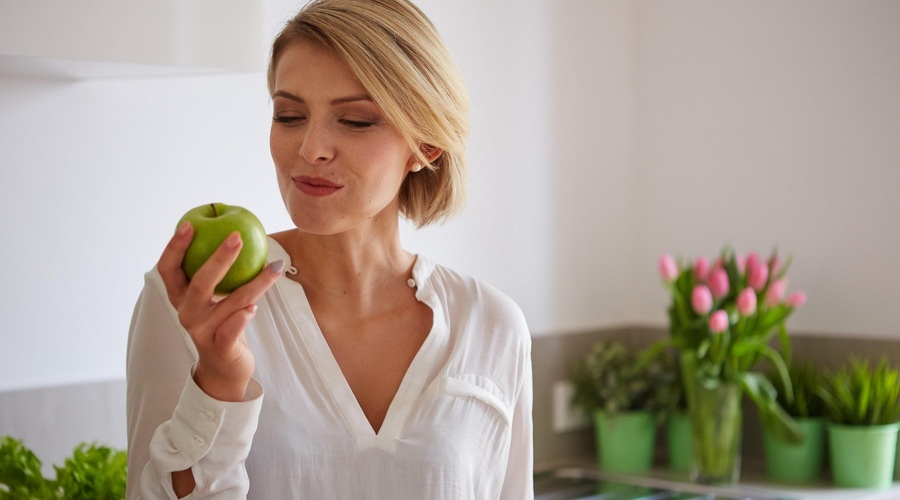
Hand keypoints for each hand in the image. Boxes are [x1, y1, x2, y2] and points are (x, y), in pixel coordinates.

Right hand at [157, 221, 281, 401]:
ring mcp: (202, 332)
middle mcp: (187, 313)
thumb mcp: (214, 298)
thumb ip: (217, 274)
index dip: (175, 247)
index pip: (168, 269)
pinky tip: (255, 307)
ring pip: (229, 303)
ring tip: (275, 266)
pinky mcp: (221, 348)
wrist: (225, 368)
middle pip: (198, 283)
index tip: (190, 224)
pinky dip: (243, 316)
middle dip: (218, 258)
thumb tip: (236, 233)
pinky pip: (232, 329)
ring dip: (255, 283)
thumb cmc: (222, 323)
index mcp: (181, 297)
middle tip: (237, 237)